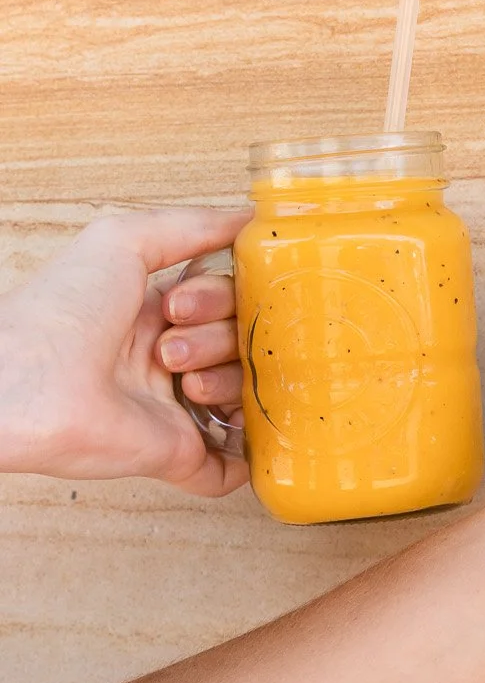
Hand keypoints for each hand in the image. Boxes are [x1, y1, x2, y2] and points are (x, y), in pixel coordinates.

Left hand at [0, 208, 250, 494]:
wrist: (30, 385)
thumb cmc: (60, 312)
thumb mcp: (121, 240)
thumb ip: (190, 226)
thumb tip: (250, 218)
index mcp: (150, 311)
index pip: (223, 299)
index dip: (220, 296)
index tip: (186, 301)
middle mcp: (166, 358)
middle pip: (238, 343)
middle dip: (221, 336)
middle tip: (174, 340)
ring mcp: (173, 407)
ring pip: (242, 393)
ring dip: (229, 379)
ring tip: (186, 380)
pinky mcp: (178, 454)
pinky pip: (232, 464)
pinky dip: (251, 454)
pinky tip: (256, 433)